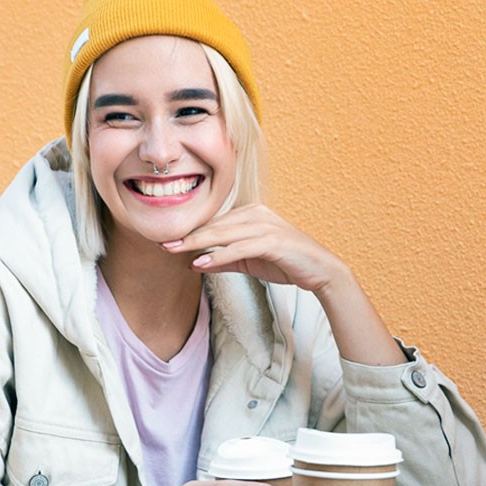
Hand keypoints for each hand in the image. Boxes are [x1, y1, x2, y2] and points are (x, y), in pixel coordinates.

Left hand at [163, 204, 349, 294]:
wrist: (321, 271)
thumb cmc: (287, 263)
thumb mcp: (250, 261)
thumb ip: (226, 260)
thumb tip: (197, 263)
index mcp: (251, 213)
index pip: (215, 223)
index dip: (192, 233)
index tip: (169, 241)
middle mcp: (257, 214)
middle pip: (215, 225)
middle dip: (188, 235)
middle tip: (164, 243)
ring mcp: (265, 226)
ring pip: (224, 234)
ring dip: (198, 243)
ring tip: (175, 251)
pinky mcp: (273, 241)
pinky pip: (239, 248)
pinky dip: (219, 256)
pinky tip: (201, 263)